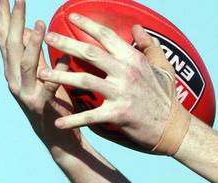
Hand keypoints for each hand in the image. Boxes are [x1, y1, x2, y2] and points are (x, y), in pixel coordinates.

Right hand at [0, 0, 78, 148]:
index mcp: (12, 72)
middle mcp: (14, 81)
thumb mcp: (40, 76)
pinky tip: (66, 56)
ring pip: (25, 64)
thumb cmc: (53, 104)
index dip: (3, 17)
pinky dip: (59, 70)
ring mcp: (27, 95)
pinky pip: (51, 85)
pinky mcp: (43, 106)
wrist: (60, 140)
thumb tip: (29, 29)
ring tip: (41, 24)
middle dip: (13, 21)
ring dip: (32, 43)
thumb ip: (34, 55)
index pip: (4, 39)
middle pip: (10, 46)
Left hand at [39, 17, 172, 148]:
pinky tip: (58, 120)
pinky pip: (90, 116)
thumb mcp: (163, 67)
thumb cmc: (168, 99)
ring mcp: (121, 93)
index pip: (105, 35)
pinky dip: (72, 119)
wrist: (175, 129)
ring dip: (60, 77)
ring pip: (84, 80)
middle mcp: (125, 72)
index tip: (69, 17)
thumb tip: (137, 27)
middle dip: (65, 44)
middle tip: (47, 39)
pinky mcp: (118, 115)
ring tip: (42, 74)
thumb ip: (149, 45)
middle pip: (89, 53)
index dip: (86, 23)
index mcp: (133, 58)